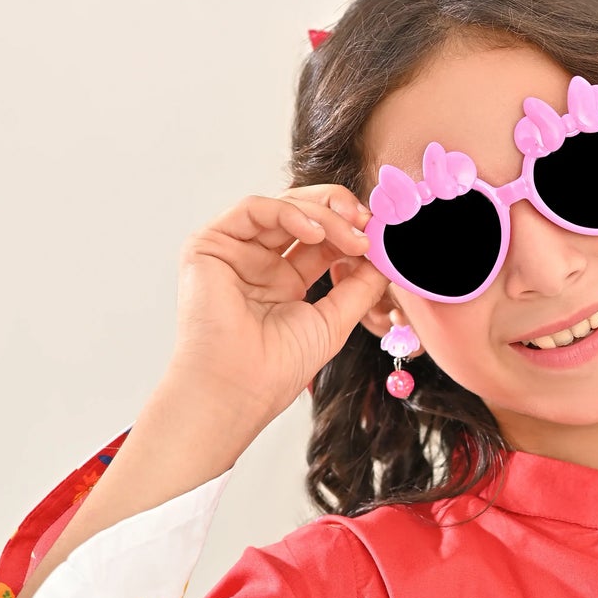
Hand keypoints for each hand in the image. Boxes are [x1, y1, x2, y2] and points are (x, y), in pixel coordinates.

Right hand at [165, 184, 389, 430]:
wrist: (237, 388)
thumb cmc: (277, 367)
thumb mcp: (334, 321)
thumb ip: (361, 287)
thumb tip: (388, 259)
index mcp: (285, 282)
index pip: (321, 239)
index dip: (351, 231)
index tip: (382, 234)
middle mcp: (259, 263)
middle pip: (302, 215)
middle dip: (339, 211)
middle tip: (368, 220)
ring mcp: (235, 252)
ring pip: (282, 208)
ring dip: (323, 213)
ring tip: (352, 232)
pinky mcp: (210, 245)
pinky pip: (253, 210)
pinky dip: (289, 212)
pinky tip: (316, 231)